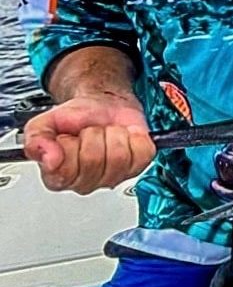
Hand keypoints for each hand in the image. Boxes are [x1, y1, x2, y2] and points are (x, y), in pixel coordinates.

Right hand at [22, 92, 152, 193]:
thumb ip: (37, 139)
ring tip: (107, 132)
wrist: (104, 104)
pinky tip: (125, 135)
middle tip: (90, 132)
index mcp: (57, 176)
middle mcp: (85, 182)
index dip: (70, 145)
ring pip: (119, 157)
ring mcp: (113, 177)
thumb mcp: (46, 121)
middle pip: (95, 161)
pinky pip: (142, 153)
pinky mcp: (138, 167)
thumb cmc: (78, 117)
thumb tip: (48, 158)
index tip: (69, 136)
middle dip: (93, 135)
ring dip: (114, 134)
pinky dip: (136, 136)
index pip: (67, 170)